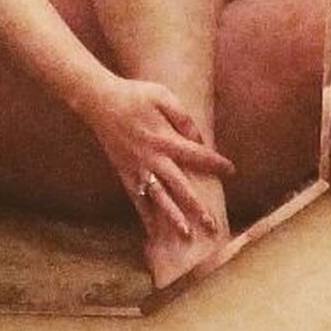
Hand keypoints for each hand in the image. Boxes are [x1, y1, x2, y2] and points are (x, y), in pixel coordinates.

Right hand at [87, 77, 234, 239]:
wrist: (99, 102)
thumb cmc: (135, 95)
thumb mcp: (163, 96)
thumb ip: (183, 117)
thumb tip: (199, 139)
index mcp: (164, 139)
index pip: (196, 155)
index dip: (215, 163)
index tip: (231, 171)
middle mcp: (152, 158)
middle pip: (180, 187)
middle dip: (198, 207)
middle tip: (213, 225)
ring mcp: (137, 169)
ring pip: (159, 198)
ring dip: (173, 218)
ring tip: (187, 235)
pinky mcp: (125, 173)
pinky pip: (138, 199)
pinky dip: (146, 215)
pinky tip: (154, 231)